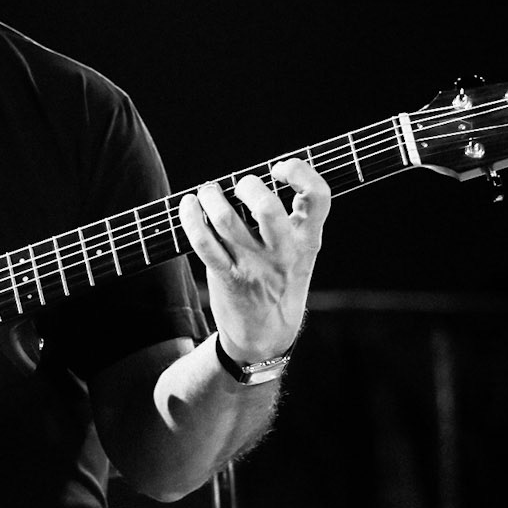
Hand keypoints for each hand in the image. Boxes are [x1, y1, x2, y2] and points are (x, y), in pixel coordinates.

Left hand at [178, 157, 329, 362]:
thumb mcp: (302, 256)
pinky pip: (203, 244)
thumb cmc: (282, 287)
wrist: (265, 338)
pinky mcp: (227, 277)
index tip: (281, 168)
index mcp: (307, 242)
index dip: (300, 172)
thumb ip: (294, 222)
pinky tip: (189, 206)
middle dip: (248, 185)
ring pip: (227, 221)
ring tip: (209, 192)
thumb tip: (264, 178)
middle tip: (240, 186)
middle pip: (267, 208)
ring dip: (212, 197)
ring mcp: (253, 266)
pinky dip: (191, 219)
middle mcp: (282, 253)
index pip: (318, 197)